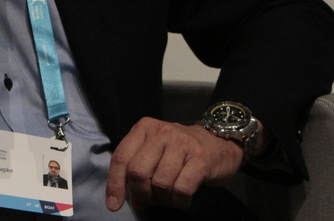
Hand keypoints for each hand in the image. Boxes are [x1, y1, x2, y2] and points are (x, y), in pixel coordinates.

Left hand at [105, 118, 243, 212]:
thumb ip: (139, 172)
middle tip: (150, 200)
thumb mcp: (154, 152)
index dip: (115, 184)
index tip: (113, 205)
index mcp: (143, 128)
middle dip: (141, 193)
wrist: (220, 142)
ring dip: (163, 199)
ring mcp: (181, 144)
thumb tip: (132, 202)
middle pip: (138, 172)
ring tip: (170, 197)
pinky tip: (183, 198)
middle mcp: (161, 132)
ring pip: (160, 184)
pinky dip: (179, 201)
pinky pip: (181, 190)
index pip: (121, 158)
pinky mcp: (200, 159)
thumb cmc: (181, 151)